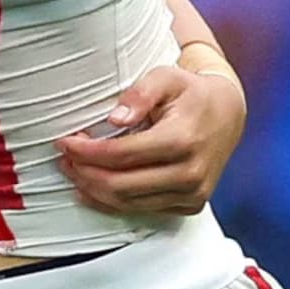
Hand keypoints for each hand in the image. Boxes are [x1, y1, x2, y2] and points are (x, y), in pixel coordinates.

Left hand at [55, 65, 245, 214]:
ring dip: (94, 190)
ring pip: (130, 203)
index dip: (87, 151)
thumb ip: (140, 94)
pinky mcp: (191, 205)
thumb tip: (115, 118)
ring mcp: (193, 194)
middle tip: (62, 158)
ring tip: (72, 170)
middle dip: (85, 173)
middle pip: (122, 185)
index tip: (65, 142)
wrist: (227, 114)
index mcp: (182, 140)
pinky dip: (113, 203)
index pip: (122, 155)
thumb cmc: (190, 92)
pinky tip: (91, 190)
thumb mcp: (166, 77)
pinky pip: (144, 210)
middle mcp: (190, 173)